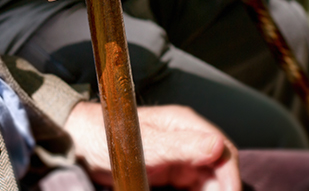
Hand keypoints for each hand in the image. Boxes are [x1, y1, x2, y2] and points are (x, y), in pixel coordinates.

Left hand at [65, 102, 239, 190]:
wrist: (78, 142)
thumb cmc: (104, 134)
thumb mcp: (144, 144)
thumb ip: (180, 146)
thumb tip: (216, 146)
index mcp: (185, 124)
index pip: (223, 151)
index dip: (231, 178)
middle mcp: (186, 139)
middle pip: (219, 169)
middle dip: (222, 189)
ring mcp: (178, 156)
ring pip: (207, 181)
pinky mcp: (169, 171)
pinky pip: (192, 188)